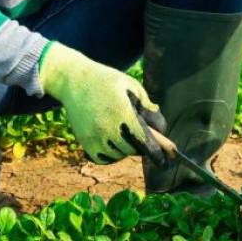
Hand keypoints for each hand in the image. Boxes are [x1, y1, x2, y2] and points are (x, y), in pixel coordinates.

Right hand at [38, 42, 166, 163]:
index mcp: (122, 112)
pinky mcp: (84, 141)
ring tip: (126, 134)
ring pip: (118, 155)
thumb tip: (160, 127)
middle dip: (142, 146)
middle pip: (133, 149)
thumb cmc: (106, 81)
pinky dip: (112, 155)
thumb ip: (146, 105)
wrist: (74, 80)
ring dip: (127, 149)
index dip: (157, 151)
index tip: (167, 160)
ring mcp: (94, 136)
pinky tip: (114, 143)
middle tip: (145, 138)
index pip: (143, 140)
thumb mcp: (131, 85)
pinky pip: (103, 158)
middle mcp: (107, 127)